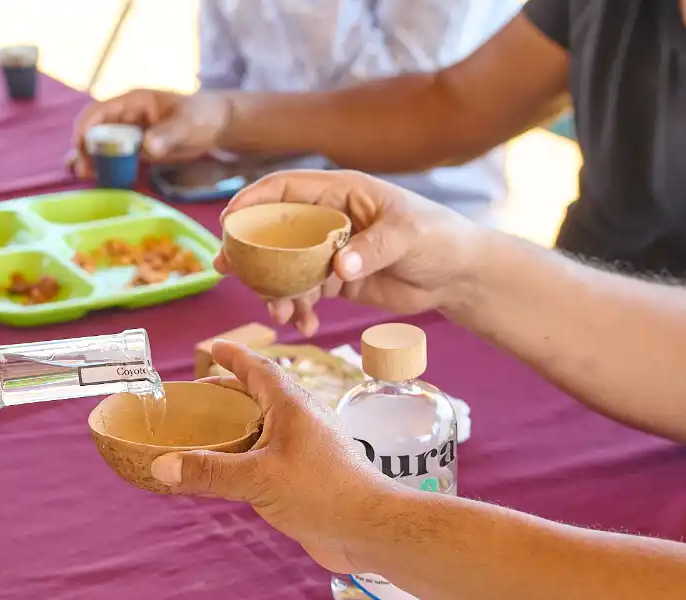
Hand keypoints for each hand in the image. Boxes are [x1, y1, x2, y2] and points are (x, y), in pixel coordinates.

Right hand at [67, 89, 231, 177]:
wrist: (217, 125)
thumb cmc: (202, 115)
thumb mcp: (187, 123)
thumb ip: (168, 133)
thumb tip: (148, 145)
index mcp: (134, 101)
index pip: (100, 111)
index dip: (86, 127)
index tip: (79, 146)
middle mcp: (126, 116)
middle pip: (95, 129)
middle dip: (83, 147)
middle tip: (82, 170)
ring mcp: (130, 132)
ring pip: (100, 144)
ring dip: (90, 158)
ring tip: (84, 175)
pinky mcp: (136, 149)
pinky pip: (114, 157)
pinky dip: (104, 166)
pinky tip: (96, 178)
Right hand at [149, 341, 393, 574]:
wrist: (369, 529)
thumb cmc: (322, 492)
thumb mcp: (257, 479)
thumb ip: (209, 471)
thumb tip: (162, 466)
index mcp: (291, 405)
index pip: (259, 369)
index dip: (234, 357)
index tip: (213, 347)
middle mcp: (301, 420)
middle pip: (260, 395)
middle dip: (229, 393)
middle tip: (198, 397)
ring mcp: (307, 447)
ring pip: (266, 426)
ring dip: (239, 425)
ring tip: (208, 433)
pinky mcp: (309, 474)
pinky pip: (270, 454)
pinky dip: (248, 454)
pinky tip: (232, 470)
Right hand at [215, 170, 482, 336]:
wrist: (459, 275)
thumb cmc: (440, 237)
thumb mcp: (409, 235)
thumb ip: (372, 248)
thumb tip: (338, 265)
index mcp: (340, 193)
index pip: (285, 188)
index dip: (252, 200)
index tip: (229, 220)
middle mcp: (328, 219)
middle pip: (274, 230)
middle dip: (248, 251)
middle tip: (226, 271)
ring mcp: (329, 250)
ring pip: (284, 268)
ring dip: (274, 291)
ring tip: (279, 314)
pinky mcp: (335, 279)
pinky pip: (304, 294)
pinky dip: (299, 311)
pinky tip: (304, 325)